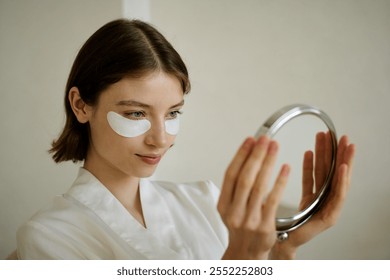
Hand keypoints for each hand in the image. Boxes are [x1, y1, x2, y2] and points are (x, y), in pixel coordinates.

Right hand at [218, 136, 289, 258]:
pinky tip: (285, 168)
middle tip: (264, 140)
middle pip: (244, 178)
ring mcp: (248, 220)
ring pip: (258, 187)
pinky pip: (273, 200)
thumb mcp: (230, 208)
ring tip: (275, 148)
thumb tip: (246, 156)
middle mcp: (234, 212)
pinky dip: (280, 182)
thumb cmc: (241, 228)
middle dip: (255, 155)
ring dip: (267, 163)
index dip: (240, 155)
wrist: (246, 253)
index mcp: (223, 204)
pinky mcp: (264, 226)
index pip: (231, 174)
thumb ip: (235, 188)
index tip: (250, 140)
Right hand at [270, 133, 355, 258]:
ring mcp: (317, 199)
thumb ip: (320, 212)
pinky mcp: (308, 197)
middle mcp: (326, 205)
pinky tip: (309, 153)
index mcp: (329, 214)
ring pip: (323, 174)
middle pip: (336, 177)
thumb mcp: (305, 227)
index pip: (340, 191)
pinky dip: (310, 165)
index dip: (343, 176)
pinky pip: (310, 178)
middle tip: (342, 140)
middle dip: (339, 156)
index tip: (345, 161)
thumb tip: (323, 202)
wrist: (280, 245)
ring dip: (324, 155)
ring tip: (324, 139)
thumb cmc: (290, 239)